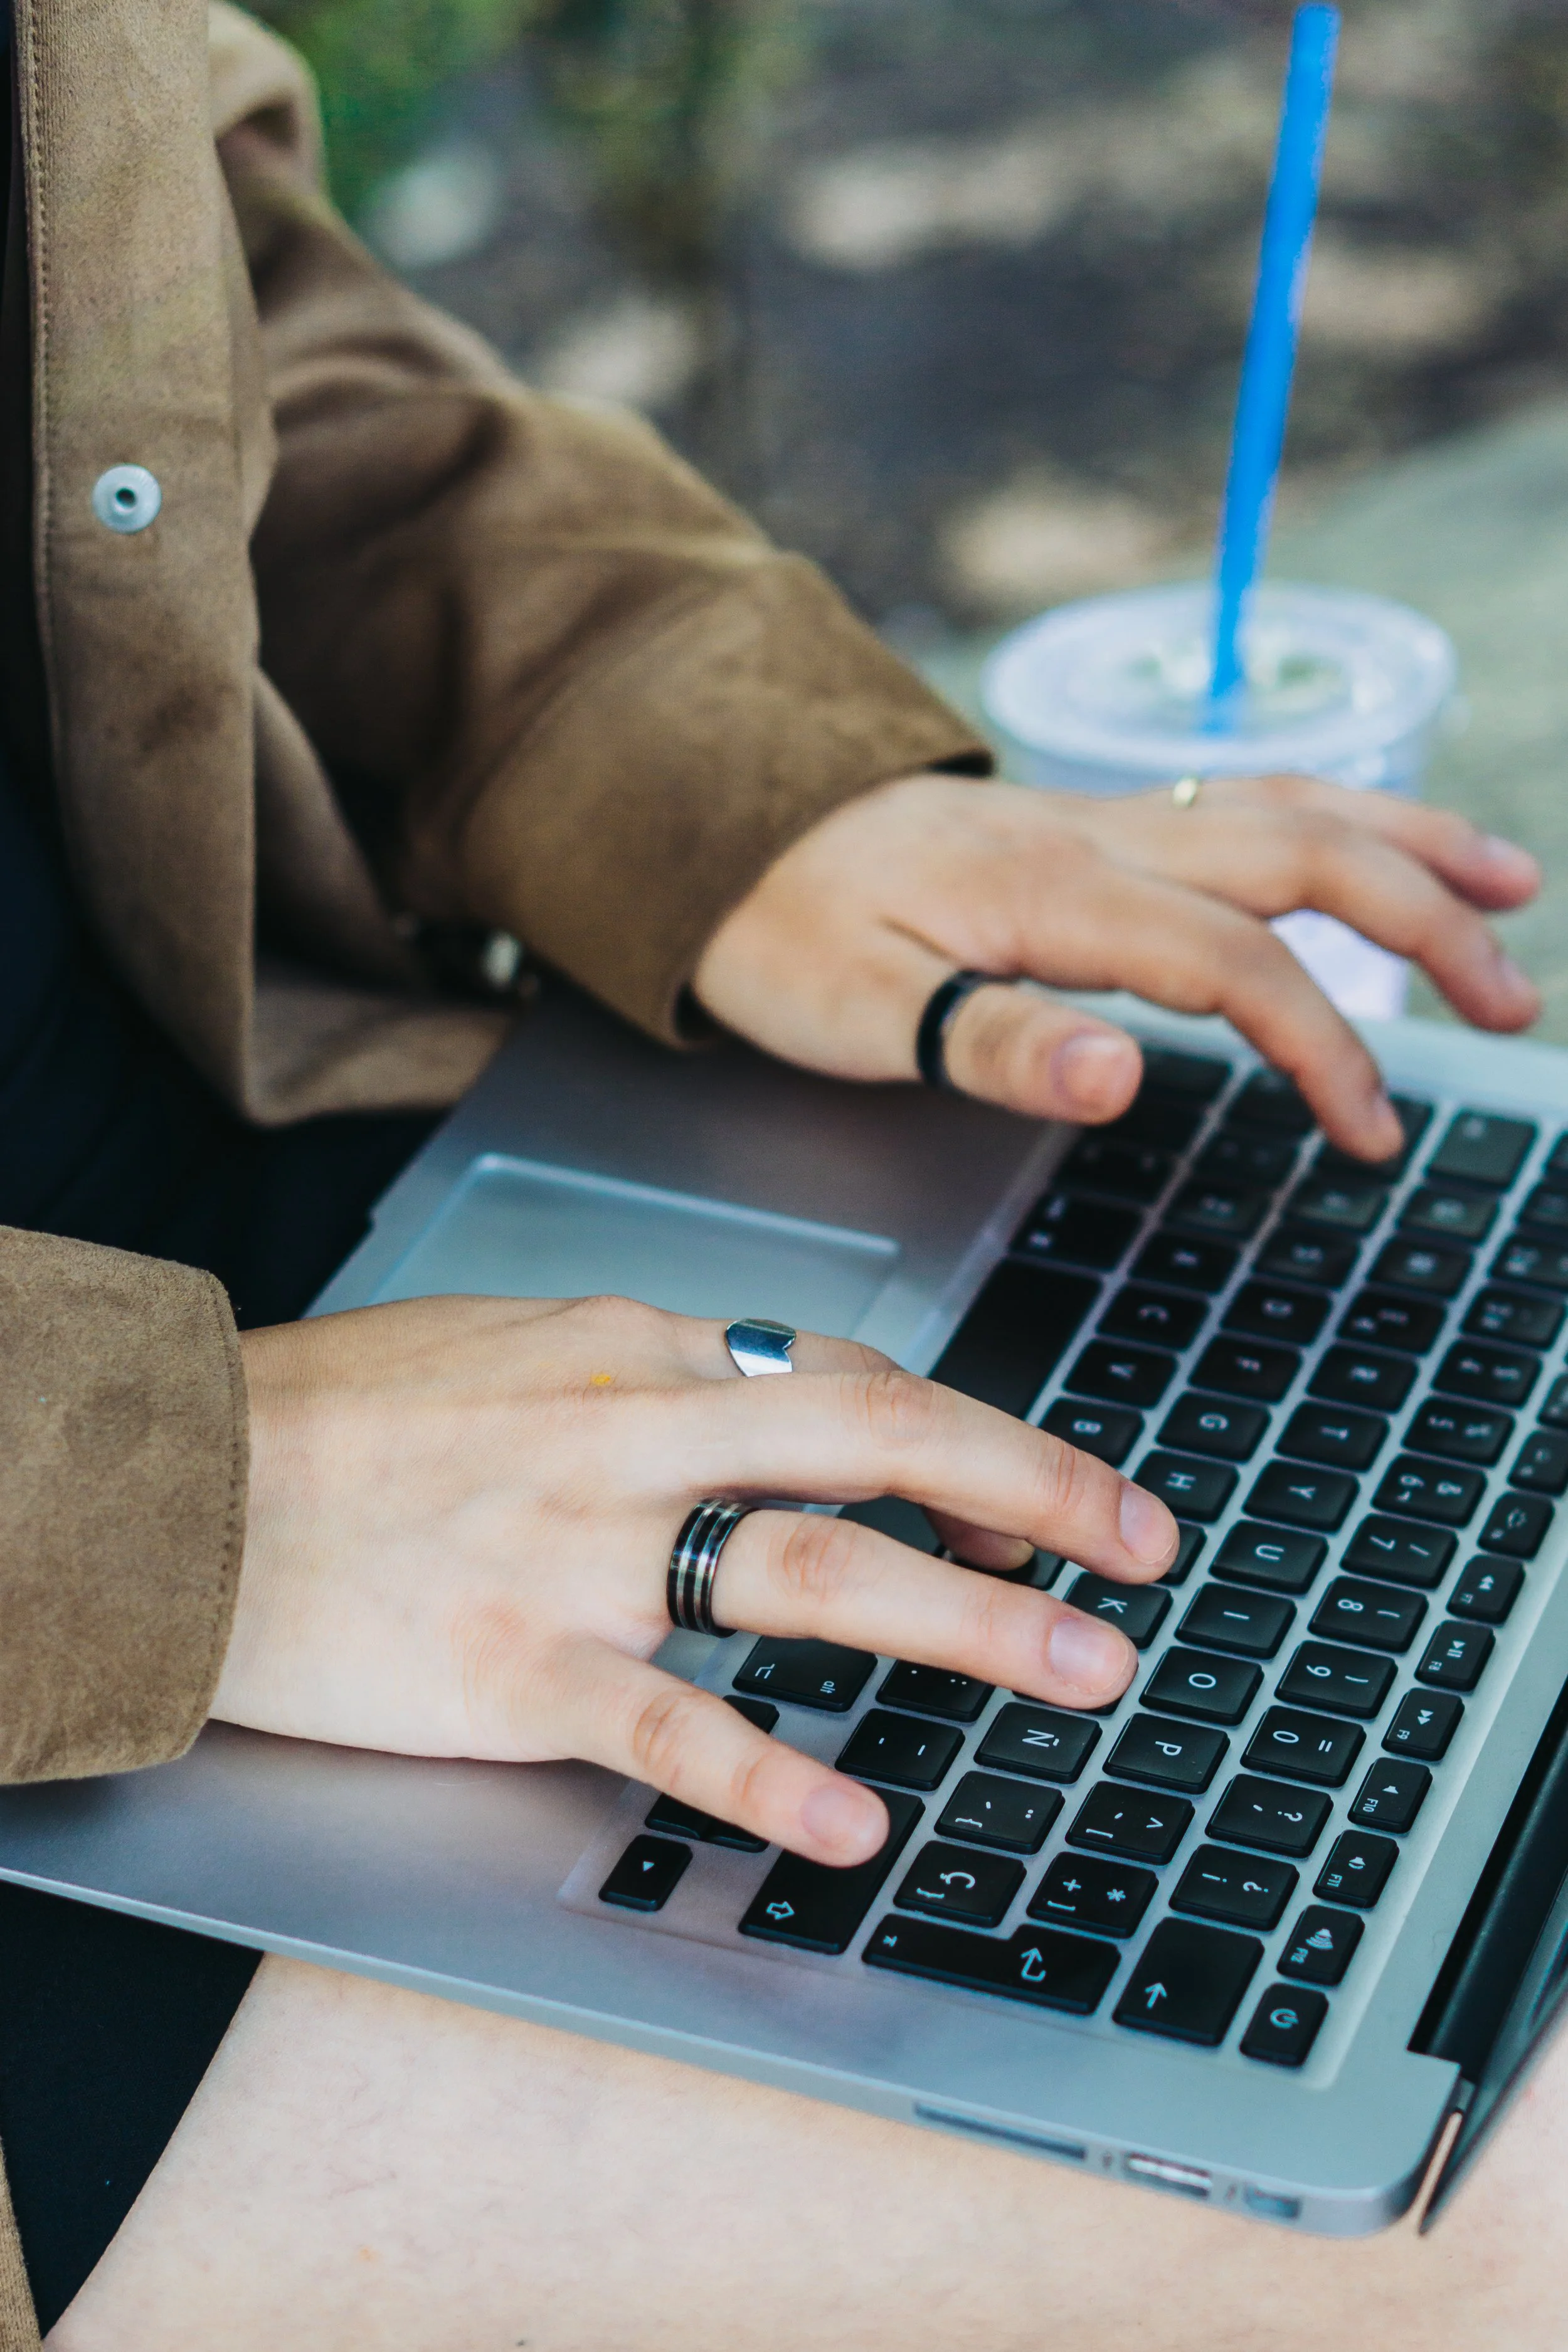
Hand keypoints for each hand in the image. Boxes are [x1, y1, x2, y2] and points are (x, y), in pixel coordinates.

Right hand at [217, 1294, 1177, 1864]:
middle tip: (1147, 1547)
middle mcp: (629, 1435)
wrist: (186, 1481)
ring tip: (1084, 1669)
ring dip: (966, 1623)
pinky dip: (769, 1776)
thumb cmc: (345, 1417)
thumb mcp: (517, 1346)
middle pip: (874, 1443)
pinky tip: (856, 1821)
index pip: (846, 1382)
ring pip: (808, 1572)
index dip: (969, 1444)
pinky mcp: (508, 1669)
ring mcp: (575, 1555)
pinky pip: (664, 1725)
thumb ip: (653, 1378)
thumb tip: (775, 1404)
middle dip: (1033, 1490)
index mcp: (635, 1352)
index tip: (1045, 1502)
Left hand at [694, 770, 1541, 1160]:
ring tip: (1509, 887)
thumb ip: (996, 1045)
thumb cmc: (786, 934)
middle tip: (1509, 998)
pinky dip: (1338, 815)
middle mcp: (1098, 836)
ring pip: (1292, 804)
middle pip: (1304, 853)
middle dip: (1425, 920)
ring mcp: (1105, 816)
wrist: (727, 830)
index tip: (1372, 1132)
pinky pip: (1246, 799)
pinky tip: (1381, 842)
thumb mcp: (861, 1016)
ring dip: (1409, 843)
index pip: (1235, 962)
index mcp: (1051, 893)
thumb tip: (1125, 1076)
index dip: (1322, 1045)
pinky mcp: (1097, 822)